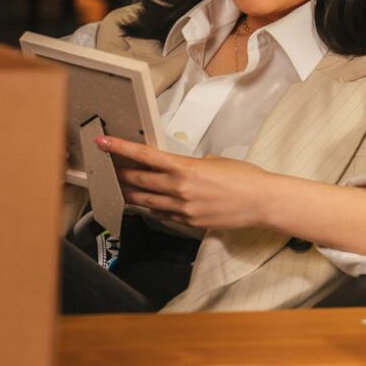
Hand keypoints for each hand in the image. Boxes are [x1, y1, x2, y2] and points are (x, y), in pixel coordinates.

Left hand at [95, 135, 269, 230]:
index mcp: (184, 168)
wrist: (261, 202)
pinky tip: (146, 204)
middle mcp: (179, 188)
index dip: (120, 149)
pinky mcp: (189, 222)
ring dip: (131, 193)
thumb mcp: (214, 161)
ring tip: (121, 187)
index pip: (144, 156)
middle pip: (138, 180)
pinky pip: (162, 215)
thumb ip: (191, 165)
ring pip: (145, 201)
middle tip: (108, 167)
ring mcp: (182, 208)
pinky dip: (151, 208)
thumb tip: (178, 169)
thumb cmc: (243, 177)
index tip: (104, 143)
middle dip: (120, 173)